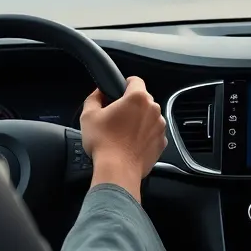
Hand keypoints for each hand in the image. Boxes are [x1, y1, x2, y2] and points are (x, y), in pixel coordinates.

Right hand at [79, 76, 166, 200]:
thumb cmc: (104, 142)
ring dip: (139, 120)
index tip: (118, 91)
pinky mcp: (162, 142)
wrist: (118, 170)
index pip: (135, 80)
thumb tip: (99, 92)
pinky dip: (144, 135)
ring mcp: (160, 127)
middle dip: (131, 105)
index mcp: (138, 98)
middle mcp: (153, 110)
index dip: (124, 84)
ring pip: (149, 116)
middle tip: (116, 117)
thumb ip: (94, 97)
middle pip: (143, 99)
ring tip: (123, 133)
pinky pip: (153, 133)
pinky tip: (131, 143)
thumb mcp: (89, 115)